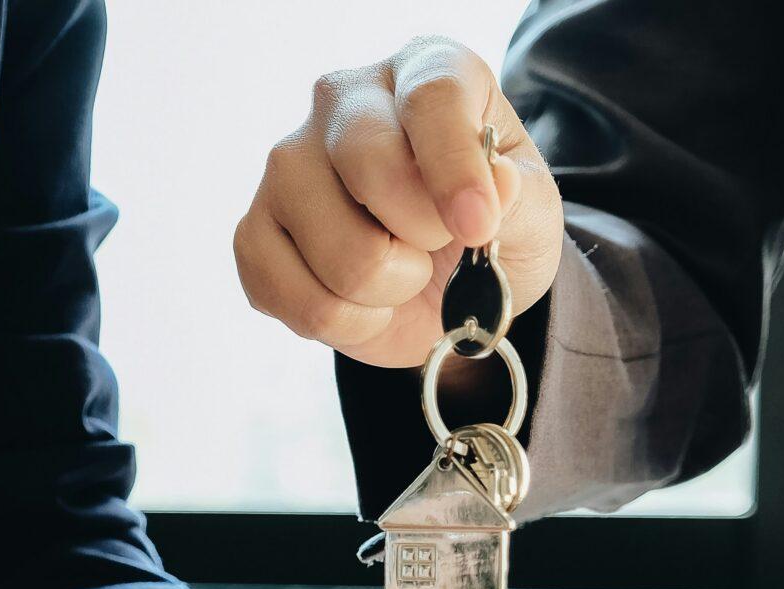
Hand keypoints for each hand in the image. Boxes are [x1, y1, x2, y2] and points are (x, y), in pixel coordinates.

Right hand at [237, 37, 562, 368]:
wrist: (446, 279)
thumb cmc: (487, 223)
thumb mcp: (531, 209)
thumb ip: (517, 196)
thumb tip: (491, 185)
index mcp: (421, 69)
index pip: (430, 100)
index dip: (455, 170)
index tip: (478, 228)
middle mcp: (341, 101)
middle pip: (370, 168)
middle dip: (423, 236)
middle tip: (439, 245)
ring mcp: (285, 166)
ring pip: (339, 254)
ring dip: (389, 290)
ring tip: (402, 272)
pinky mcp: (253, 233)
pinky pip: (298, 301)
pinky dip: (348, 323)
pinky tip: (364, 299)